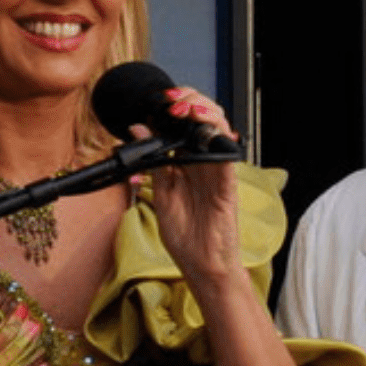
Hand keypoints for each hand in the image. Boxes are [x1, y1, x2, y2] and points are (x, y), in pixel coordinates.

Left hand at [138, 88, 244, 287]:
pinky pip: (227, 153)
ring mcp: (217, 171)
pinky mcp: (227, 183)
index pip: (184, 124)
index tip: (158, 102)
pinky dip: (219, 136)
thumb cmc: (185, 236)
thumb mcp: (160, 194)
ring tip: (186, 108)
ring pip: (219, 128)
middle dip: (190, 100)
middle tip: (172, 101)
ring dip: (204, 110)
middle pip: (204, 118)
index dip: (174, 106)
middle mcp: (204, 163)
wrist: (202, 265)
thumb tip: (138, 130)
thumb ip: (153, 162)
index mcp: (187, 164)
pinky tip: (204, 127)